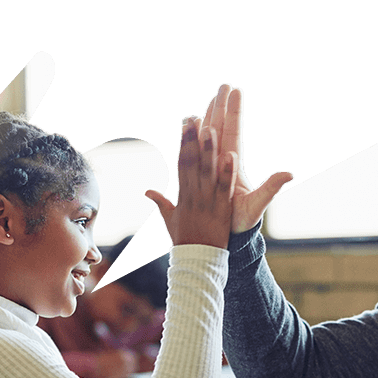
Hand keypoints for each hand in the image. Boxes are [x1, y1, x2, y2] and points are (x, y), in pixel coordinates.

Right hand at [146, 120, 237, 248]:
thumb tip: (147, 192)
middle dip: (192, 139)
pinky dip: (227, 173)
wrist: (196, 261)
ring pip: (207, 172)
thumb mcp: (169, 220)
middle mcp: (193, 195)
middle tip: (193, 116)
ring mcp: (207, 202)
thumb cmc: (184, 241)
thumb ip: (161, 203)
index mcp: (182, 195)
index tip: (185, 123)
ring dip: (209, 150)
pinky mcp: (221, 210)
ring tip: (211, 128)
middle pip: (192, 163)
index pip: (182, 163)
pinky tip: (230, 155)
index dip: (184, 143)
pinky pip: (224, 189)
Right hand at [191, 84, 293, 233]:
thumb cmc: (242, 221)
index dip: (234, 112)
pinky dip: (194, 137)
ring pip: (209, 136)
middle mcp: (223, 161)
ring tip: (210, 97)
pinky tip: (192, 122)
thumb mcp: (257, 204)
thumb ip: (271, 187)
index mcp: (234, 164)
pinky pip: (196, 152)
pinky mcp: (201, 174)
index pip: (234, 132)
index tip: (235, 91)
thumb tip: (290, 173)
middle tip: (224, 85)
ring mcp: (211, 166)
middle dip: (222, 106)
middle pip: (222, 128)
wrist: (225, 234)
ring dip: (209, 116)